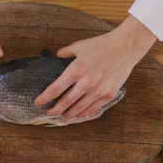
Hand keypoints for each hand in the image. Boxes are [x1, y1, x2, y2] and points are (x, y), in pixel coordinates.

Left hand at [34, 15, 156, 118]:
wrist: (125, 48)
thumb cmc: (100, 45)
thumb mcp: (79, 46)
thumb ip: (65, 53)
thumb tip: (56, 57)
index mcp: (76, 70)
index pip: (55, 88)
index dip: (45, 98)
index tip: (38, 103)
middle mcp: (86, 82)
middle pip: (65, 102)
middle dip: (54, 110)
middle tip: (48, 113)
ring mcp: (98, 90)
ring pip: (79, 109)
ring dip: (68, 114)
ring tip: (61, 116)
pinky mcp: (108, 95)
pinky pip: (93, 109)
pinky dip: (83, 114)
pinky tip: (78, 115)